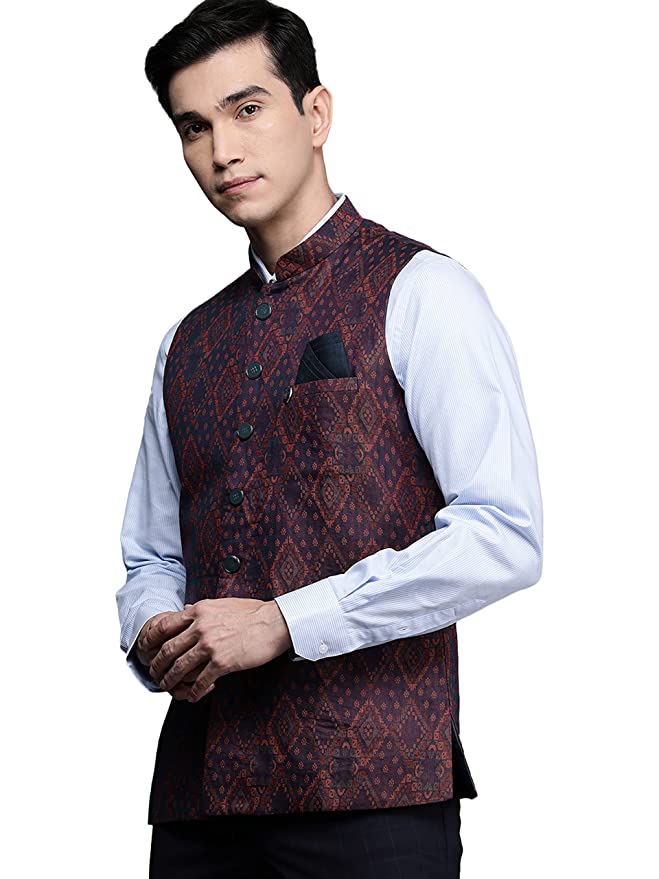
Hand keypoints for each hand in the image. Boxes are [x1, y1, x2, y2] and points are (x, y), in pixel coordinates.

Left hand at [146, 598, 291, 702]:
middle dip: (157, 666)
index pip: (164, 626)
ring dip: (170, 681)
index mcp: (199, 611)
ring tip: (168, 688)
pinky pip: (201, 681)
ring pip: (180, 668)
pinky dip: (194, 692)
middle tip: (155, 674)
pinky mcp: (223, 662)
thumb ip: (200, 609)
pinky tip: (193, 696)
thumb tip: (184, 609)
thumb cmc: (252, 613)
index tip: (147, 651)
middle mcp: (201, 627)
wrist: (275, 622)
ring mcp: (210, 646)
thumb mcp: (222, 603)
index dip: (151, 641)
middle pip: (168, 650)